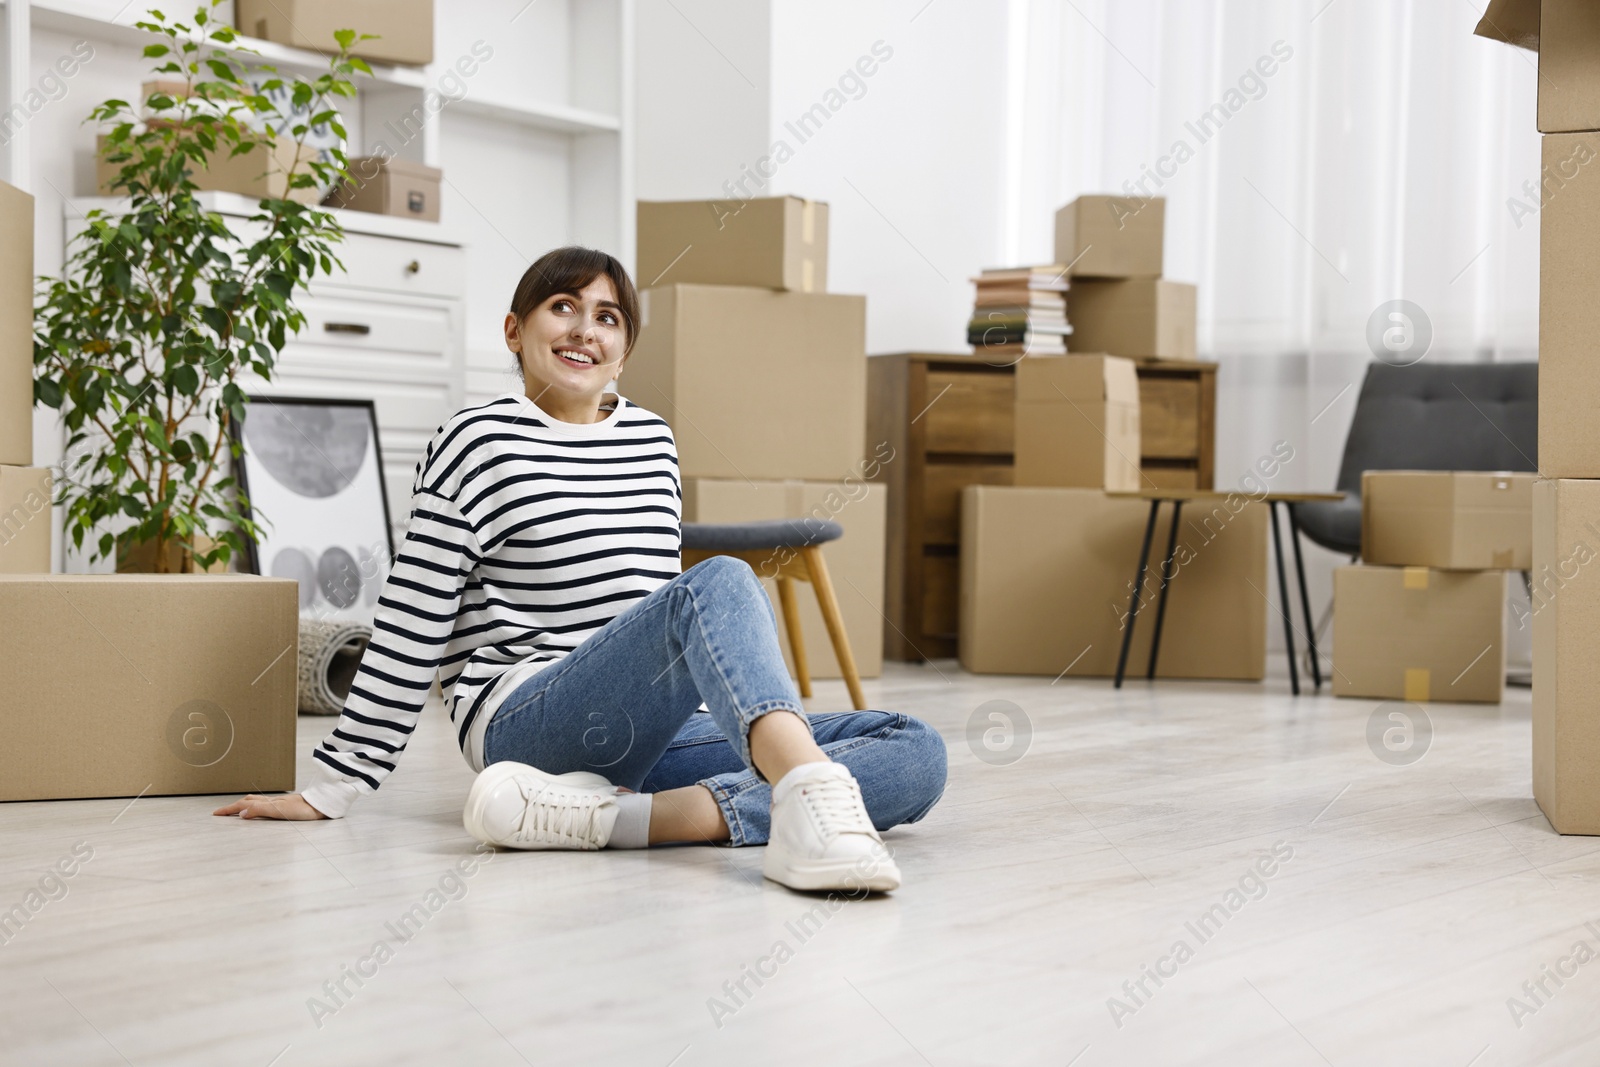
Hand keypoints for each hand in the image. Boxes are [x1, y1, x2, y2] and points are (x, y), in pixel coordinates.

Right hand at [213, 793, 328, 819]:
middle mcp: (271, 801)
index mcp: (267, 803)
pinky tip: (258, 810)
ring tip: (235, 810)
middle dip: (233, 807)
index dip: (229, 810)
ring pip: (255, 802)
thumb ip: (260, 811)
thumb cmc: (303, 810)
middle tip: (221, 813)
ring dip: (243, 805)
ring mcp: (278, 803)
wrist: (321, 806)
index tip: (216, 814)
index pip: (243, 805)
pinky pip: (264, 805)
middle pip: (247, 802)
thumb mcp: (279, 811)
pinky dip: (254, 807)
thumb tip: (241, 814)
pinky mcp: (285, 806)